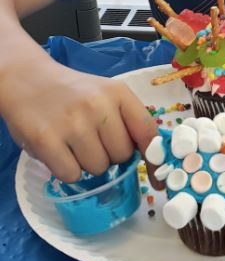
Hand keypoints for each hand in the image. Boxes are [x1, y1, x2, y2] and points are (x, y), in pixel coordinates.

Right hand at [1, 59, 156, 181]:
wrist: (29, 80)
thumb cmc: (74, 92)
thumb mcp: (105, 95)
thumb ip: (126, 119)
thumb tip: (149, 156)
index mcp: (118, 93)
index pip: (147, 131)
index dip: (154, 159)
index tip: (157, 180)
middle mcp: (99, 106)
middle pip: (122, 155)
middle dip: (111, 156)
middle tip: (94, 141)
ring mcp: (73, 123)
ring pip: (98, 168)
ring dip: (88, 164)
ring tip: (75, 143)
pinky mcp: (47, 140)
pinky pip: (72, 174)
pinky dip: (67, 170)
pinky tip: (60, 150)